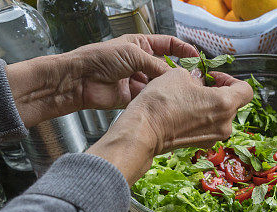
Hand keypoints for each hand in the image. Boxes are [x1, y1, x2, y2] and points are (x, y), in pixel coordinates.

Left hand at [6, 34, 198, 126]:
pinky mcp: (135, 97)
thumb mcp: (133, 54)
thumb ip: (157, 65)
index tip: (197, 57)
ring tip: (182, 92)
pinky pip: (152, 98)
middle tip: (194, 79)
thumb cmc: (100, 59)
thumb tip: (177, 76)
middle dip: (179, 72)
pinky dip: (159, 99)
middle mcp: (141, 62)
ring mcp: (138, 80)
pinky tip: (167, 101)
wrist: (80, 80)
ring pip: (161, 84)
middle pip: (167, 67)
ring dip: (169, 88)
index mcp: (140, 45)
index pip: (167, 45)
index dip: (183, 50)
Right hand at [87, 68, 253, 183]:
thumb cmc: (161, 103)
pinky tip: (184, 111)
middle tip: (199, 84)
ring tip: (189, 97)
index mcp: (225, 104)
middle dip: (218, 91)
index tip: (214, 77)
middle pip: (233, 103)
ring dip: (210, 104)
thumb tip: (199, 79)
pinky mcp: (203, 143)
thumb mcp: (179, 75)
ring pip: (221, 116)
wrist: (144, 130)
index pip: (246, 90)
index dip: (231, 79)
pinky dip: (202, 117)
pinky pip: (210, 126)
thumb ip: (196, 76)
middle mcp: (225, 124)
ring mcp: (214, 136)